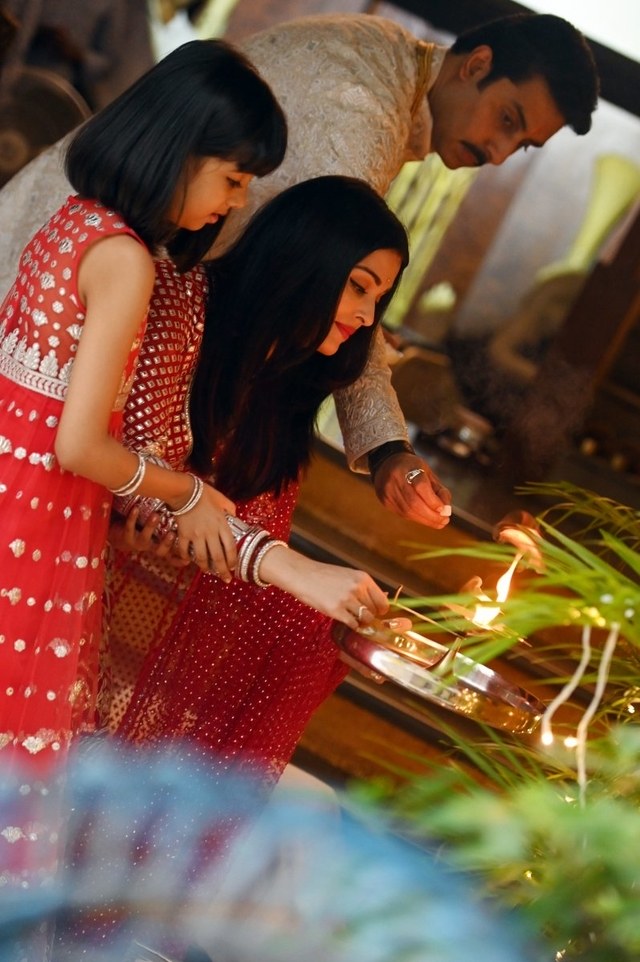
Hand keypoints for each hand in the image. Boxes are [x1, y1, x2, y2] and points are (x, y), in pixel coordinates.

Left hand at [108, 508, 188, 565]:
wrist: (119, 535)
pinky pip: (129, 528)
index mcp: (160, 547)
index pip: (172, 557)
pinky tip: (136, 508)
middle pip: (160, 551)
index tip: (188, 560)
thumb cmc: (145, 530)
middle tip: (173, 534)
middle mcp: (151, 547)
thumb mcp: (160, 534)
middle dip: (166, 543)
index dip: (179, 560)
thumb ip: (175, 529)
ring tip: (156, 515)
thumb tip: (194, 521)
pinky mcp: (126, 536)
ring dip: (150, 527)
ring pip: (144, 539)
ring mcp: (138, 543)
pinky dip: (132, 518)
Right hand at [174, 483, 236, 580]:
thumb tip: (235, 516)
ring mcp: (196, 535)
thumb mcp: (222, 499)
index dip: (232, 560)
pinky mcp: (183, 534)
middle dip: (222, 571)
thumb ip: (231, 508)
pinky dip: (186, 558)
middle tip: (225, 579)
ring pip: (201, 557)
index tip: (233, 567)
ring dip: (205, 567)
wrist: (185, 491)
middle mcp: (210, 533)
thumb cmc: (204, 493)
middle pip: (218, 557)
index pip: (230, 547)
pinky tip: (188, 562)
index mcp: (221, 524)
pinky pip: (184, 550)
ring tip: (208, 572)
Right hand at [260, 548, 388, 628]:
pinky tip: (345, 619)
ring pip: (365, 619)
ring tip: (352, 617)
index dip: (380, 610)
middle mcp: (357, 588)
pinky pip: (353, 624)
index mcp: (363, 578)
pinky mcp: (336, 610)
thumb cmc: (324, 575)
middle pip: (374, 611)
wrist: (302, 575)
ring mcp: (347, 599)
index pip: (382, 601)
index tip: (376, 613)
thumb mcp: (348, 575)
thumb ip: (364, 587)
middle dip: (369, 616)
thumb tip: (381, 599)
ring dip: (361, 621)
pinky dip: (351, 625)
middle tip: (361, 616)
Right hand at [372, 452, 451, 528]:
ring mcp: (388, 490)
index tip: (443, 510)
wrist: (387, 463)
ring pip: (407, 511)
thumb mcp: (429, 474)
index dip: (433, 501)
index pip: (421, 486)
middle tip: (444, 521)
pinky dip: (416, 518)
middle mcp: (395, 478)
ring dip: (425, 520)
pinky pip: (402, 513)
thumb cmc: (413, 469)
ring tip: (438, 522)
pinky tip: (425, 518)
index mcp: (409, 467)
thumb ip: (440, 491)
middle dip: (431, 515)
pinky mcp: (385, 500)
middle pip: (413, 502)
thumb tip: (446, 511)